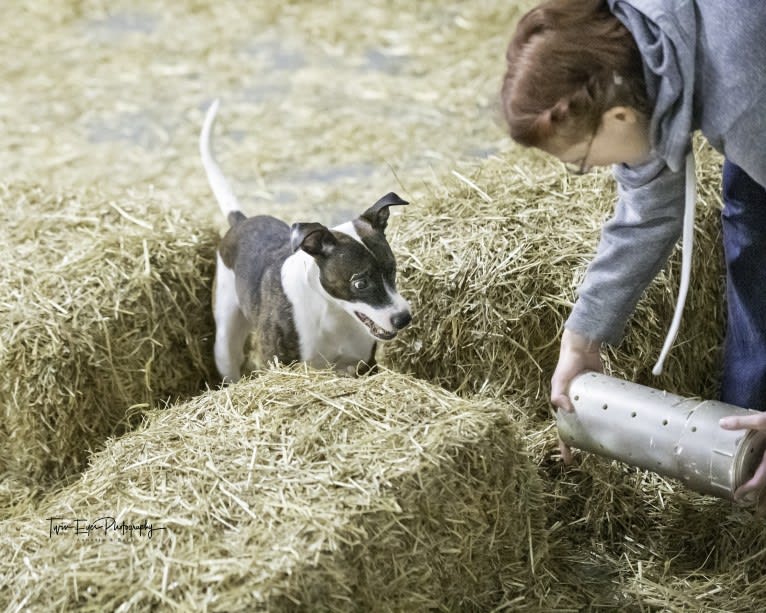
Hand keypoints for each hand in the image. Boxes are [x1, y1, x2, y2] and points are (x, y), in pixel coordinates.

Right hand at [551, 329, 603, 463]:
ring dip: (598, 431)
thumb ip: (558, 393)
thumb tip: (568, 410)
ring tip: (608, 444)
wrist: (581, 348)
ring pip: (593, 420)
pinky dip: (610, 416)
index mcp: (564, 405)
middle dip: (583, 443)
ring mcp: (589, 400)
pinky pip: (606, 408)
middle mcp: (576, 405)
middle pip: (579, 428)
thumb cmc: (567, 364)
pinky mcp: (601, 393)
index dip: (564, 445)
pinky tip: (619, 424)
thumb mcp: (559, 380)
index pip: (562, 430)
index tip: (568, 460)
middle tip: (593, 455)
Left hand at [720, 412, 765, 511]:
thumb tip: (722, 423)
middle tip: (742, 490)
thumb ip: (743, 423)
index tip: (737, 496)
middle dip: (754, 488)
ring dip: (761, 480)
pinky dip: (764, 470)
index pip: (758, 481)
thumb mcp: (763, 421)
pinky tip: (760, 463)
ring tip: (749, 479)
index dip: (747, 490)